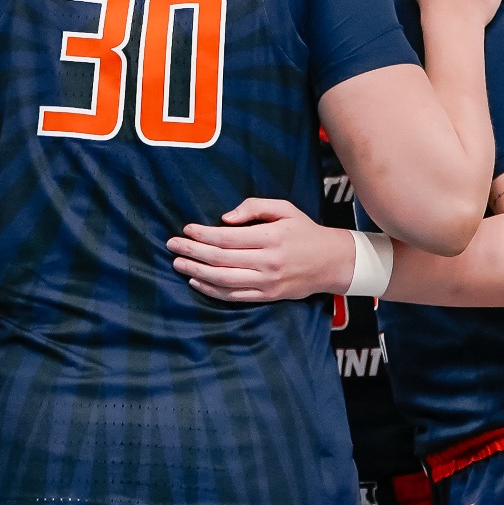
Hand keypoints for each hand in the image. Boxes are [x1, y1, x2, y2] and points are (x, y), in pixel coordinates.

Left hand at [167, 198, 355, 302]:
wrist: (331, 262)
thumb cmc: (304, 231)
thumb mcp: (284, 209)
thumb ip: (254, 207)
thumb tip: (224, 218)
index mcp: (271, 237)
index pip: (227, 238)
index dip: (203, 234)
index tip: (186, 229)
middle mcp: (267, 262)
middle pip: (220, 259)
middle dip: (192, 251)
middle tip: (172, 245)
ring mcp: (267, 282)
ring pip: (223, 280)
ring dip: (196, 272)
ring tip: (178, 263)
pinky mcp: (267, 296)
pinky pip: (234, 296)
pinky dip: (212, 290)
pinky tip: (197, 282)